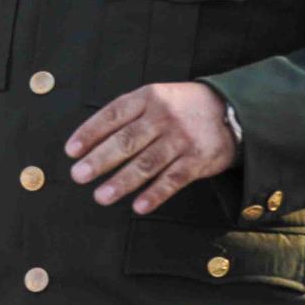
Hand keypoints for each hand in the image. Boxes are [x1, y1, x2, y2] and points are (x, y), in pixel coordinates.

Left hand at [65, 82, 236, 213]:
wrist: (233, 110)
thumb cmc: (182, 107)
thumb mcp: (157, 97)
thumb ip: (129, 113)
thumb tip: (91, 140)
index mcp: (148, 97)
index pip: (113, 115)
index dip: (90, 133)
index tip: (71, 151)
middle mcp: (164, 117)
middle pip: (126, 141)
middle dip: (99, 160)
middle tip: (78, 175)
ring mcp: (181, 139)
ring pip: (147, 163)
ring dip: (122, 182)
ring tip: (100, 196)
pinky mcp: (198, 160)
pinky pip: (173, 180)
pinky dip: (155, 194)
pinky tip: (138, 207)